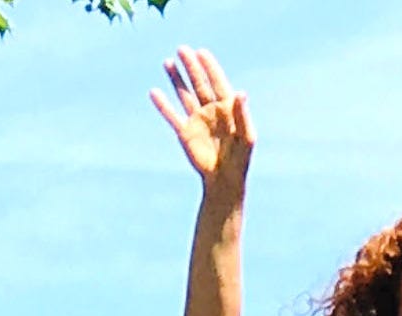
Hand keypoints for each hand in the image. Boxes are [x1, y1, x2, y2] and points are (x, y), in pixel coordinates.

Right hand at [149, 46, 252, 191]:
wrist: (224, 179)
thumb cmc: (240, 159)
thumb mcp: (246, 136)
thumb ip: (243, 114)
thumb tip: (241, 92)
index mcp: (227, 108)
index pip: (217, 82)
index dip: (210, 67)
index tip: (202, 52)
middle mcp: (210, 110)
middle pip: (199, 84)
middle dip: (191, 67)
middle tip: (182, 49)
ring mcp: (196, 120)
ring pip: (184, 94)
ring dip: (176, 79)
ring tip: (168, 62)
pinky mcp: (184, 132)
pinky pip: (172, 115)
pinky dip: (163, 105)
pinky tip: (155, 92)